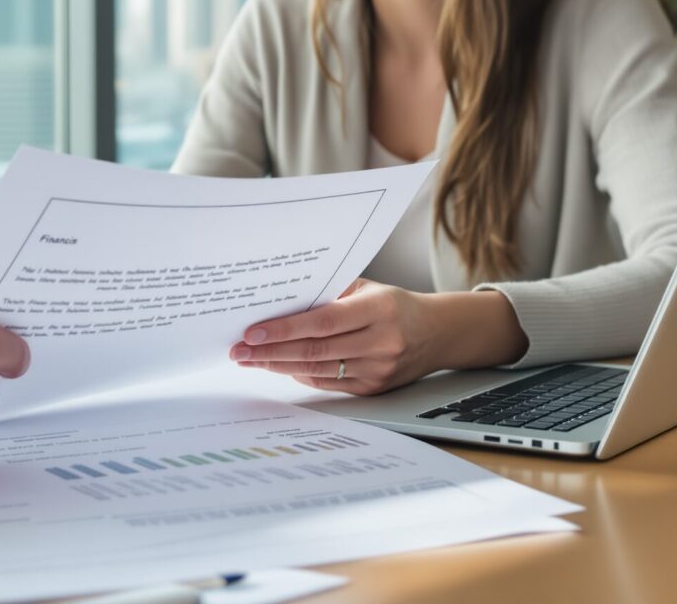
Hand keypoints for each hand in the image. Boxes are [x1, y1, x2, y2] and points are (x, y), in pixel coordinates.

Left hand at [226, 280, 526, 395]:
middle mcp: (380, 342)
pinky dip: (301, 374)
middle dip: (270, 352)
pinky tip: (279, 366)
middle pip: (314, 350)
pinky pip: (329, 383)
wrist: (437, 333)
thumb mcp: (367, 287)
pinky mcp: (374, 389)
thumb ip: (329, 292)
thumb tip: (280, 297)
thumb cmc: (394, 304)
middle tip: (238, 351)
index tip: (251, 332)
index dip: (284, 329)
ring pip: (318, 370)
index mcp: (378, 310)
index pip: (322, 322)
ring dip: (279, 366)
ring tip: (250, 359)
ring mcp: (379, 370)